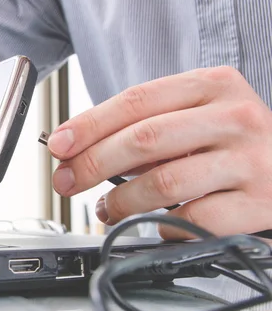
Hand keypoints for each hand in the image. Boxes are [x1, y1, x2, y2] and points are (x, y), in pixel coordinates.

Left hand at [48, 66, 271, 238]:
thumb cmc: (231, 143)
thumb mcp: (195, 117)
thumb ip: (144, 127)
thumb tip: (77, 150)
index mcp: (213, 85)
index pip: (137, 101)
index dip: (89, 125)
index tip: (58, 146)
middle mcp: (235, 117)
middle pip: (144, 139)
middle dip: (93, 163)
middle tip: (67, 182)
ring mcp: (252, 160)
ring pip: (163, 182)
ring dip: (120, 201)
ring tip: (106, 209)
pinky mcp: (259, 202)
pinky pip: (193, 220)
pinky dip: (162, 226)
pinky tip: (156, 224)